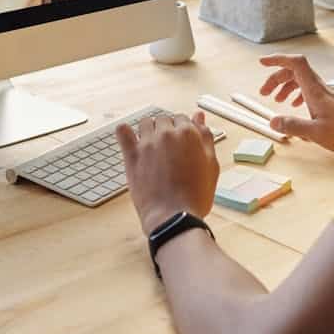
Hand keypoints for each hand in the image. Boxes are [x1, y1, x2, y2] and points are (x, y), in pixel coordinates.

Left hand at [116, 112, 219, 236]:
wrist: (174, 217)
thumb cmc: (195, 195)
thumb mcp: (211, 165)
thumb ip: (206, 137)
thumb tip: (199, 117)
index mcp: (188, 134)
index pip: (182, 118)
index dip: (182, 130)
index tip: (181, 142)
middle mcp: (167, 134)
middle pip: (164, 119)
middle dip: (167, 129)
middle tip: (168, 149)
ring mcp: (147, 143)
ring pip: (145, 122)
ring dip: (149, 129)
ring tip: (152, 146)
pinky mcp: (132, 155)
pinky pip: (122, 132)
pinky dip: (124, 131)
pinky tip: (129, 136)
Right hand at [258, 55, 333, 156]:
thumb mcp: (317, 133)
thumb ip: (293, 126)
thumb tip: (272, 121)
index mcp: (315, 90)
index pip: (295, 63)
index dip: (278, 59)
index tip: (262, 63)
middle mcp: (320, 88)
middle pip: (294, 71)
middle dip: (276, 78)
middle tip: (264, 92)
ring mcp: (327, 94)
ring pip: (302, 81)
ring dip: (286, 86)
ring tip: (277, 100)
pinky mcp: (331, 103)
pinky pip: (309, 91)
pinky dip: (298, 94)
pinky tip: (296, 106)